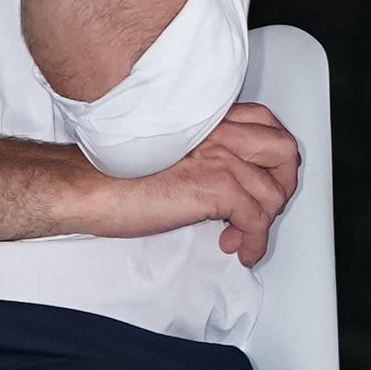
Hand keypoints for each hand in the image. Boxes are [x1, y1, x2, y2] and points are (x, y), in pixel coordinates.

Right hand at [88, 102, 299, 262]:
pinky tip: (238, 249)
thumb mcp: (171, 152)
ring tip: (240, 235)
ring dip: (263, 222)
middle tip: (267, 207)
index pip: (265, 122)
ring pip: (273, 192)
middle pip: (284, 150)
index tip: (266, 177)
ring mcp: (220, 159)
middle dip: (283, 184)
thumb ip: (204, 155)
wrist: (86, 186)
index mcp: (207, 120)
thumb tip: (229, 186)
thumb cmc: (114, 173)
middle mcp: (219, 133)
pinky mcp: (216, 188)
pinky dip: (254, 242)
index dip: (272, 156)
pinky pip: (257, 221)